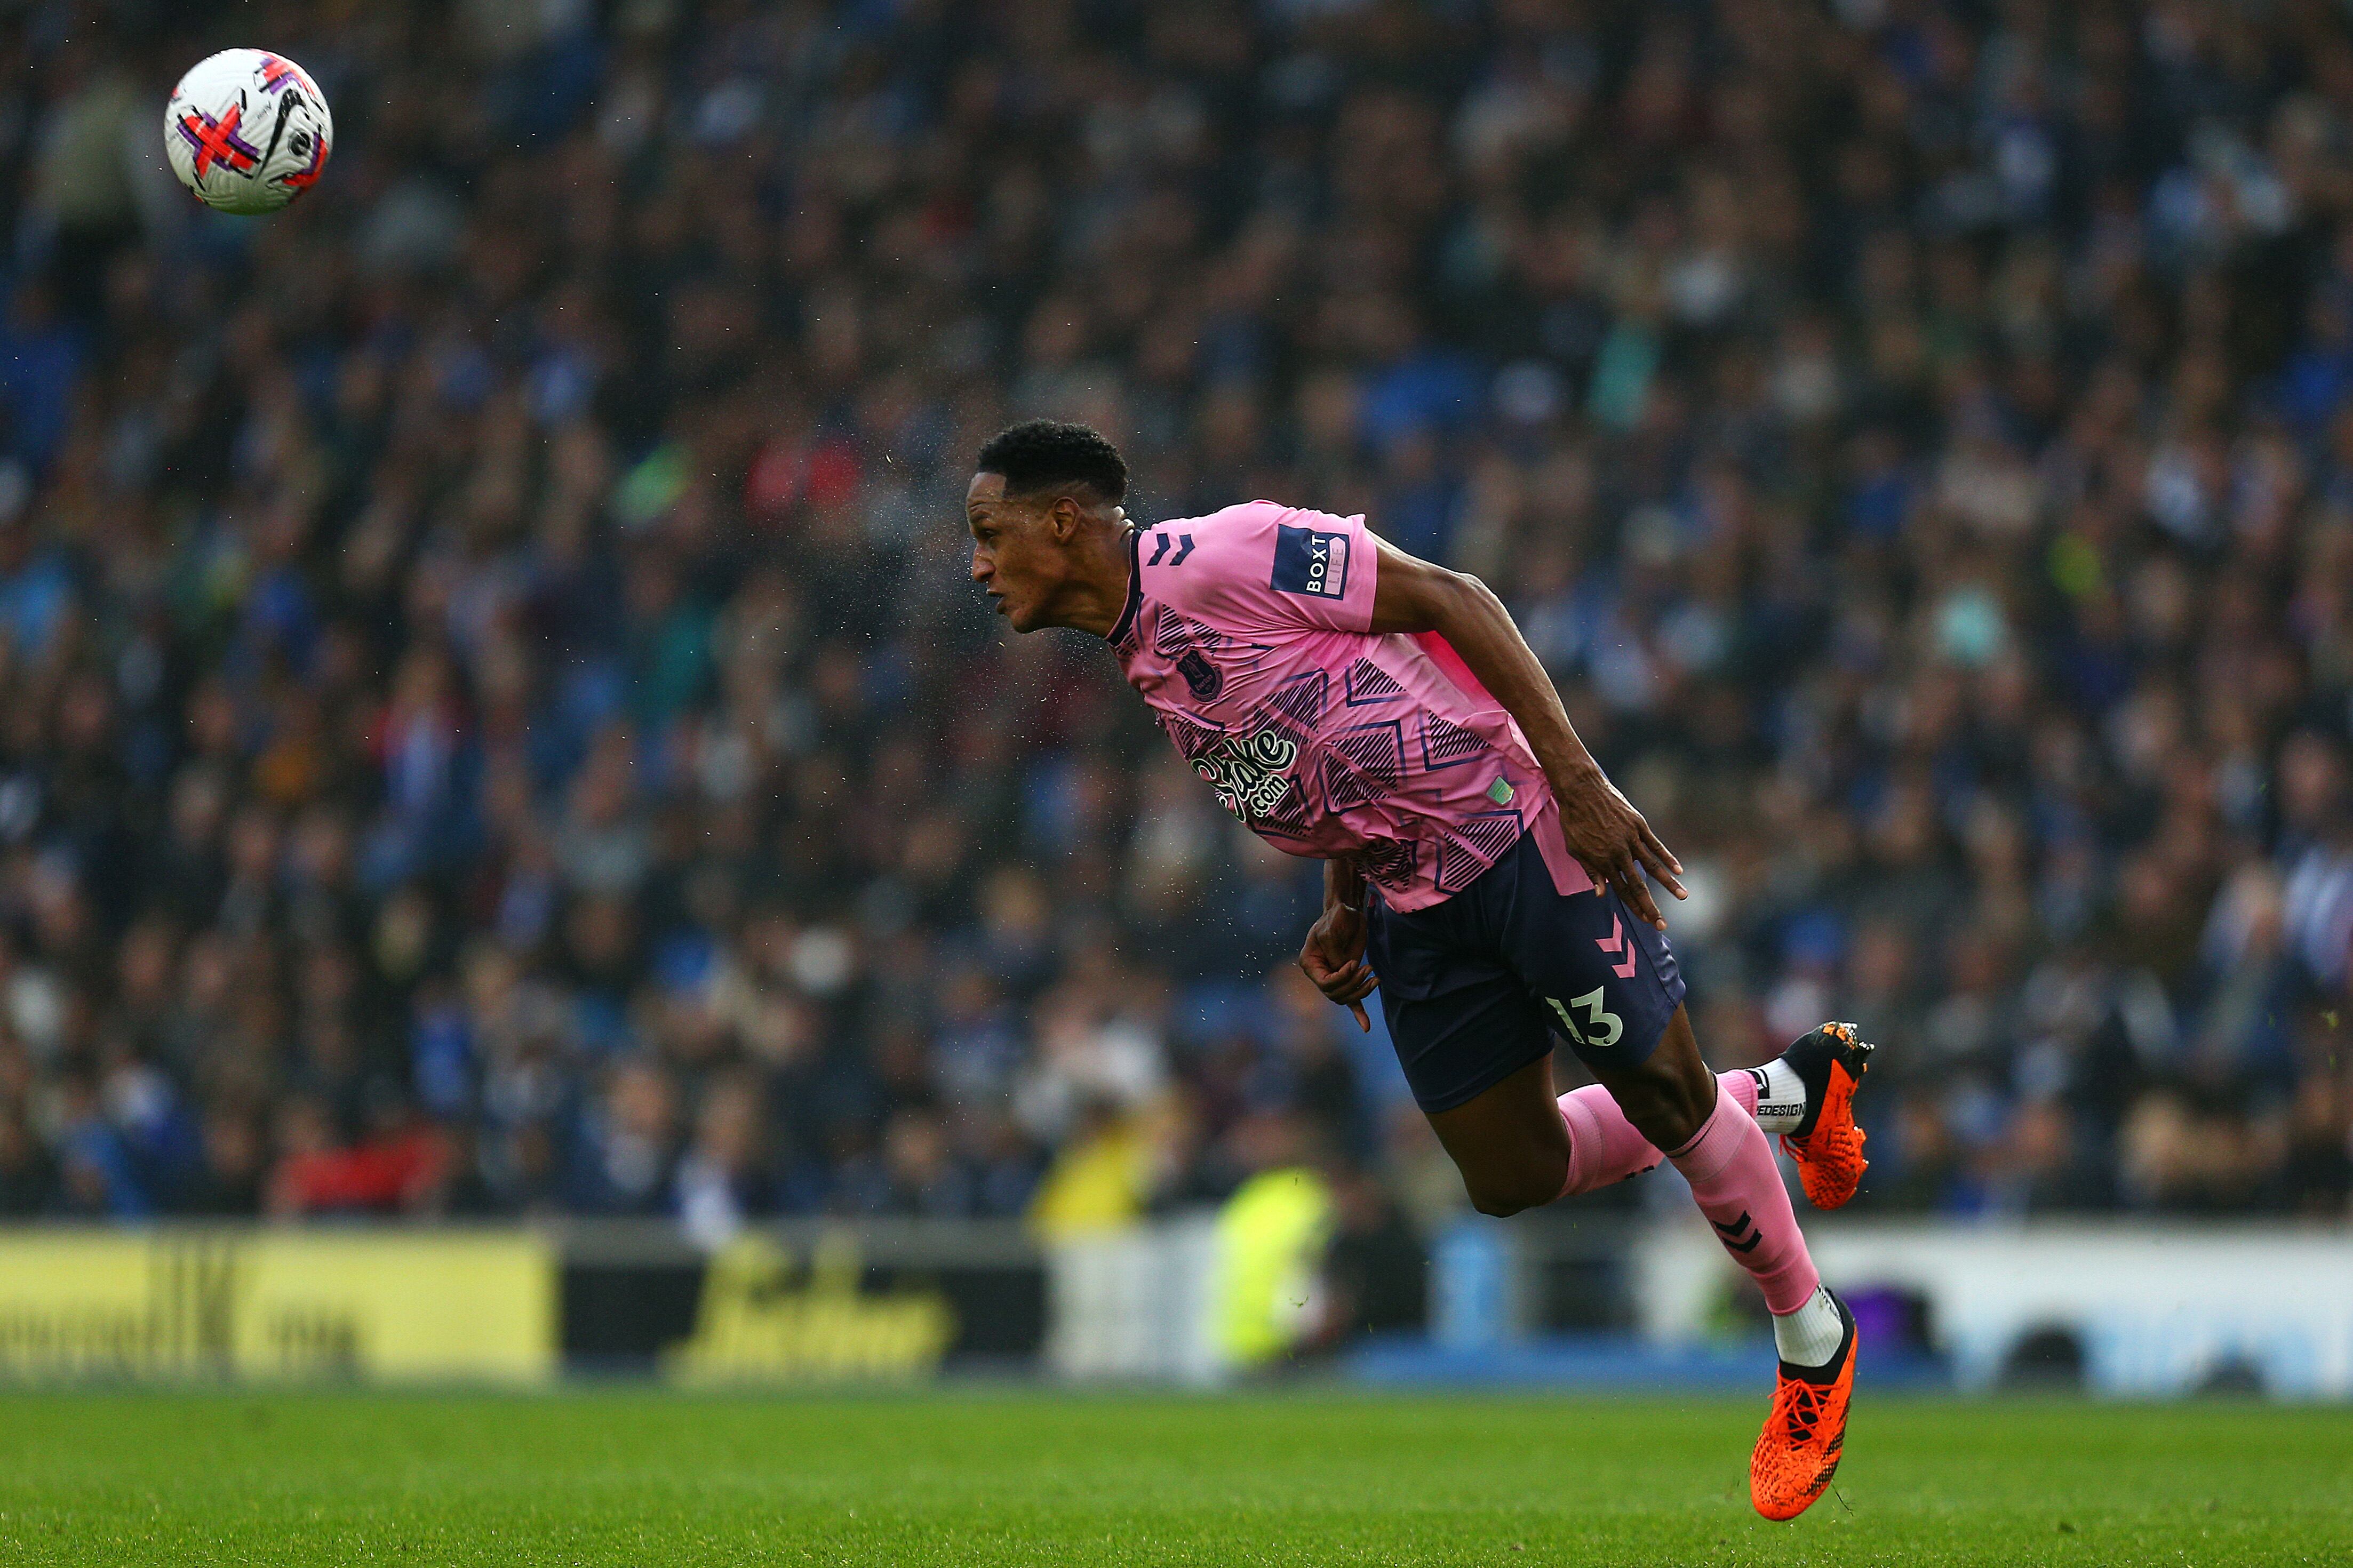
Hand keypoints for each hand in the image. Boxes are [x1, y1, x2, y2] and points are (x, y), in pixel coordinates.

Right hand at [1299, 900, 1376, 1031]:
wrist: (1348, 911)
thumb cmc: (1336, 918)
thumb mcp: (1331, 932)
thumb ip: (1334, 954)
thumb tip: (1342, 969)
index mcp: (1310, 963)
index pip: (1325, 984)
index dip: (1341, 978)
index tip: (1353, 963)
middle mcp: (1320, 973)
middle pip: (1335, 994)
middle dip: (1353, 985)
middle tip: (1367, 968)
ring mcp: (1335, 976)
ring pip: (1346, 998)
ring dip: (1361, 992)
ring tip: (1375, 978)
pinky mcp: (1349, 977)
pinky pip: (1351, 1000)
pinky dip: (1359, 1013)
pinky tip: (1366, 1026)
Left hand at [1554, 767, 1685, 928]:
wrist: (1581, 789)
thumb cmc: (1574, 820)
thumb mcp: (1575, 849)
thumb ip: (1590, 872)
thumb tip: (1601, 895)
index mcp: (1602, 862)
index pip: (1621, 891)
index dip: (1635, 907)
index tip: (1646, 921)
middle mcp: (1618, 853)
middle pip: (1638, 885)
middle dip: (1651, 907)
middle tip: (1662, 925)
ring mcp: (1630, 838)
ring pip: (1652, 866)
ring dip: (1669, 884)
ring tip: (1684, 897)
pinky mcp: (1638, 824)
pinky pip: (1655, 844)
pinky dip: (1668, 857)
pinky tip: (1679, 870)